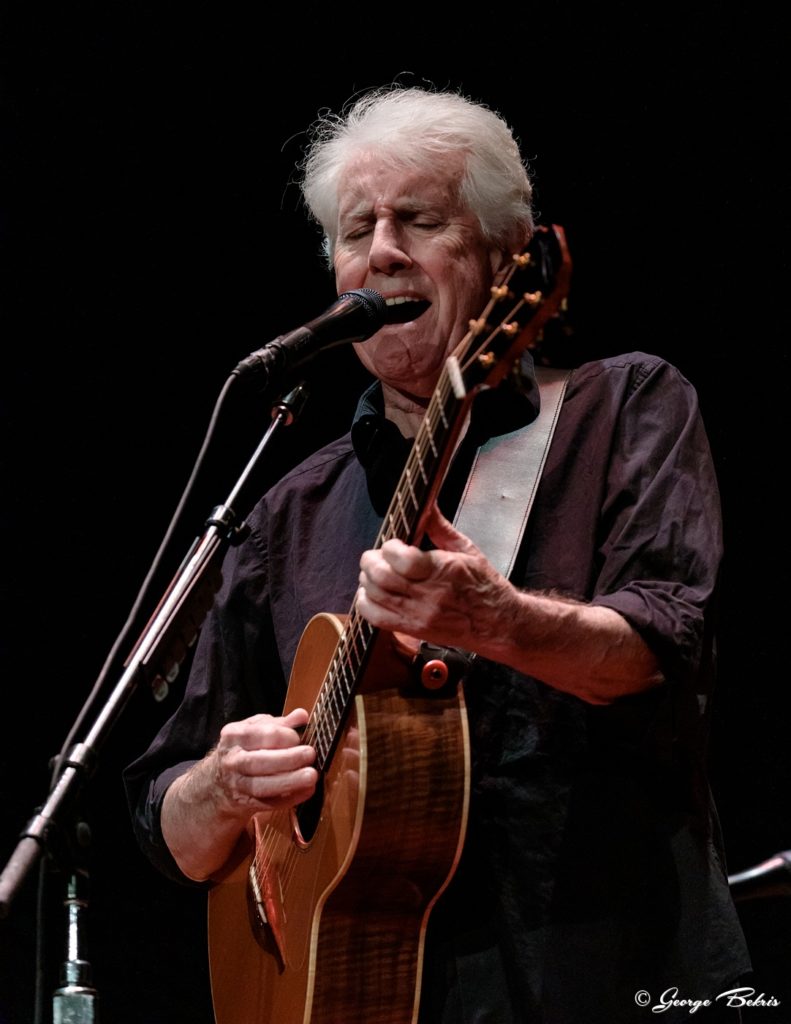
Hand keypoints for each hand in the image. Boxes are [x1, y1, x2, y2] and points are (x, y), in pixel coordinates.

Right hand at [211, 707, 317, 814]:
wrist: (219, 780)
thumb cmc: (245, 748)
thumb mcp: (256, 729)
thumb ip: (280, 723)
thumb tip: (301, 715)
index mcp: (234, 735)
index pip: (261, 734)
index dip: (285, 735)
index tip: (299, 738)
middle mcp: (232, 760)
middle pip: (258, 761)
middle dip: (287, 758)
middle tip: (310, 754)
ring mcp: (237, 784)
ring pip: (261, 786)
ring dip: (289, 781)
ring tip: (312, 775)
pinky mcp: (245, 803)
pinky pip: (268, 804)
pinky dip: (290, 798)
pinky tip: (307, 790)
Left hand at [356, 503, 515, 651]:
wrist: (498, 623)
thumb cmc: (485, 586)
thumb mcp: (468, 551)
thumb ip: (441, 528)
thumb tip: (427, 504)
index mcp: (444, 570)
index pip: (403, 559)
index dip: (389, 548)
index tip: (393, 545)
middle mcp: (430, 595)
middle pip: (382, 577)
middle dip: (371, 561)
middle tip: (375, 556)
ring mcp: (420, 615)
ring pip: (375, 596)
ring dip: (367, 580)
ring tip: (374, 573)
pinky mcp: (414, 630)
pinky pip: (377, 618)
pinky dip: (366, 604)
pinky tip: (372, 594)